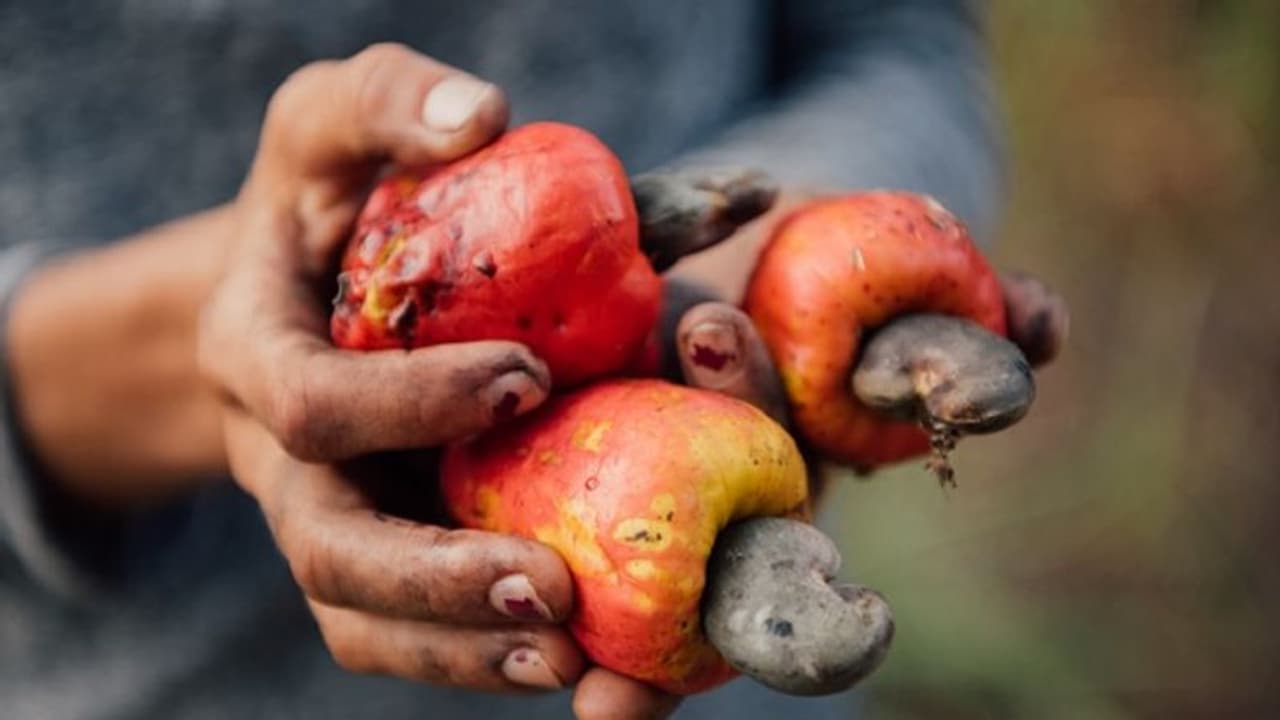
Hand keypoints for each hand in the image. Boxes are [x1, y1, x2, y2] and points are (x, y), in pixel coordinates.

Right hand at [199, 44, 586, 694]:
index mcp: (256, 354)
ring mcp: (325, 517)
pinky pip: (406, 635)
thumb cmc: (319, 203)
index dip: (408, 405)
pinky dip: (476, 659)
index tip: (525, 377)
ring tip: (572, 658)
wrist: (287, 290)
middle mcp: (281, 462)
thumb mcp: (329, 122)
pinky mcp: (373, 554)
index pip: (310, 406)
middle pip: (330, 552)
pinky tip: (571, 661)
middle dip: (436, 578)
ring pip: (364, 619)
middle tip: (555, 585)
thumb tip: (482, 114)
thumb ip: (387, 100)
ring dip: (464, 649)